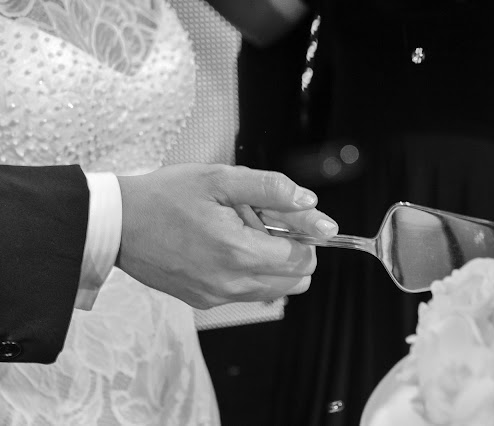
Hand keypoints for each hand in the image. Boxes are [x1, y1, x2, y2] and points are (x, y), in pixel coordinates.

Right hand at [115, 164, 337, 308]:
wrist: (118, 224)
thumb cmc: (166, 196)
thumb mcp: (219, 179)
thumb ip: (271, 189)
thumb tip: (309, 202)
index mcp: (239, 252)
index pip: (303, 259)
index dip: (307, 235)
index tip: (295, 217)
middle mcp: (232, 284)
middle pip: (296, 280)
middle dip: (293, 250)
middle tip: (266, 223)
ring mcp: (217, 296)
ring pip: (274, 289)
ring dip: (273, 262)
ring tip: (243, 233)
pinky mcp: (205, 301)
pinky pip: (247, 293)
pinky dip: (249, 272)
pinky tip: (225, 246)